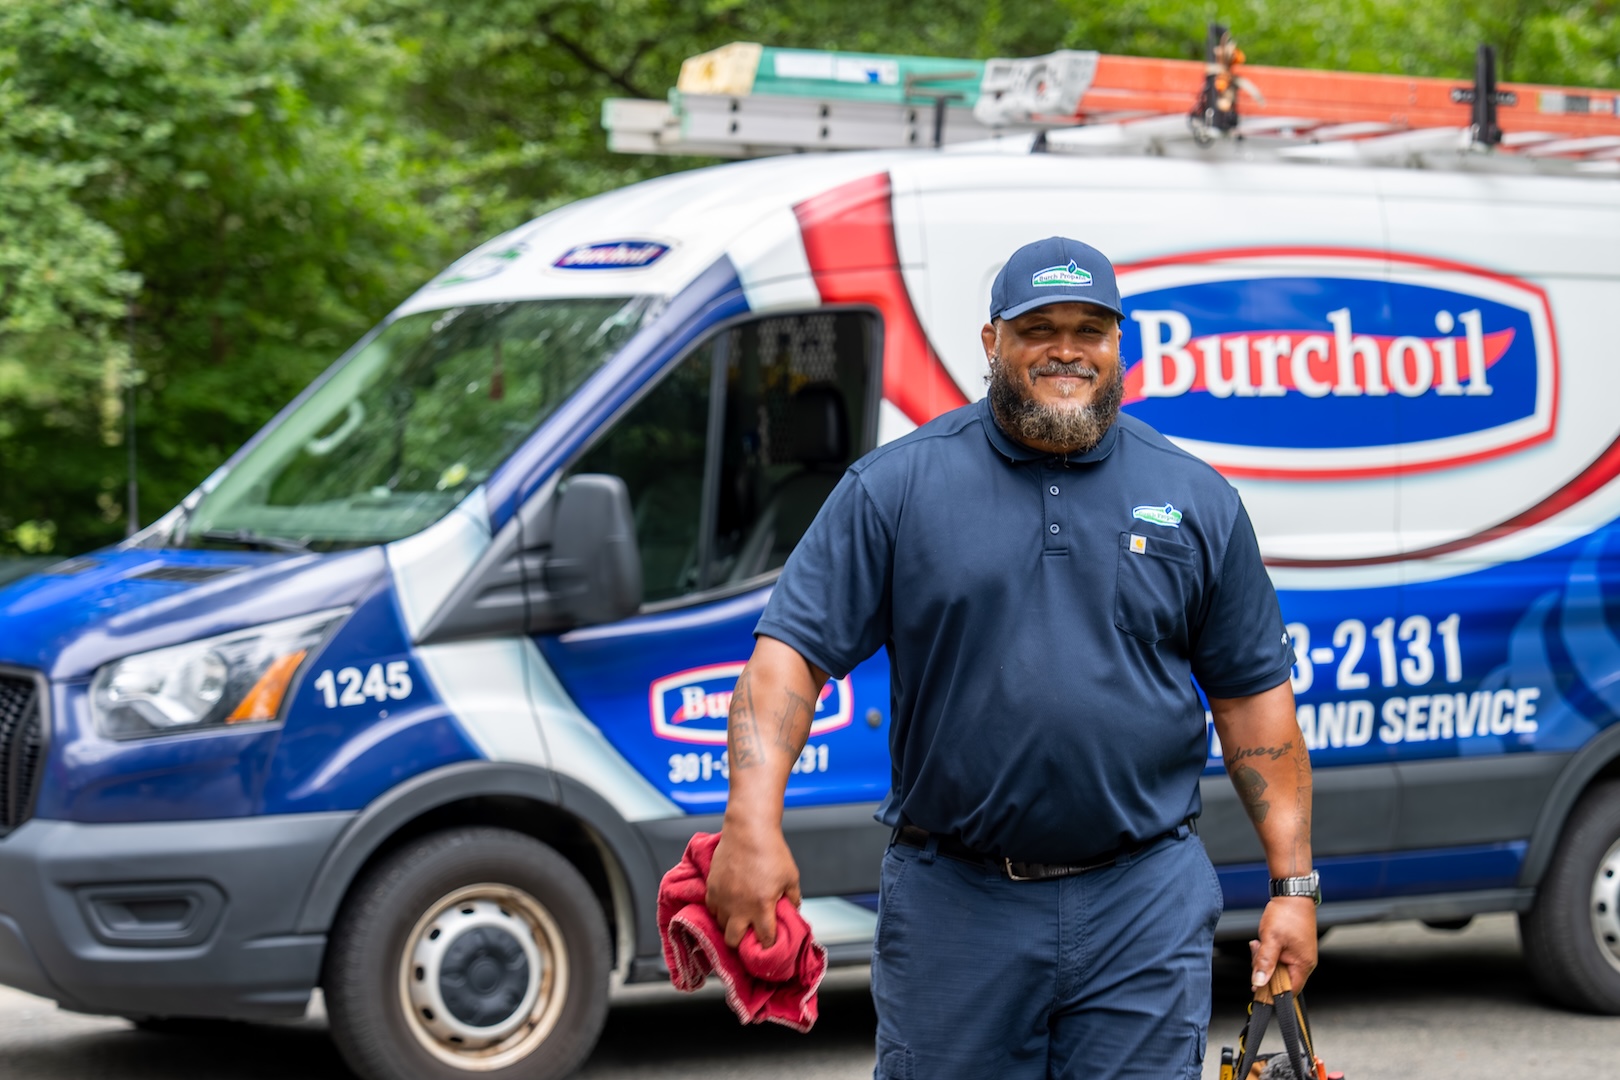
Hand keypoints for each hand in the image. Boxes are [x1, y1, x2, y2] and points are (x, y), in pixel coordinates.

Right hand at [706, 825, 801, 948]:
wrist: (748, 830)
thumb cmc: (771, 851)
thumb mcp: (791, 877)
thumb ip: (793, 898)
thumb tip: (792, 911)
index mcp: (762, 907)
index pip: (764, 940)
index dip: (768, 945)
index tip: (769, 944)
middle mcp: (739, 907)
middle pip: (733, 942)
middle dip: (742, 942)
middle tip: (749, 935)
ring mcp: (722, 898)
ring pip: (721, 925)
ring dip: (730, 924)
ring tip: (739, 916)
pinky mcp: (711, 888)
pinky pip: (712, 909)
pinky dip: (719, 910)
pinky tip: (729, 902)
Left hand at [1250, 896, 1317, 992]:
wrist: (1292, 894)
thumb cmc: (1286, 915)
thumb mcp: (1271, 939)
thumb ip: (1265, 962)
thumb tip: (1259, 983)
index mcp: (1303, 965)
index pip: (1288, 990)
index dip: (1272, 992)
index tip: (1256, 988)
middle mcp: (1304, 962)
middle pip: (1280, 979)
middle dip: (1264, 969)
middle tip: (1257, 952)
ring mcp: (1299, 955)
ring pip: (1277, 967)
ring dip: (1264, 958)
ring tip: (1260, 943)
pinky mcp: (1293, 948)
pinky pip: (1278, 957)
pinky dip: (1268, 952)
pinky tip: (1262, 942)